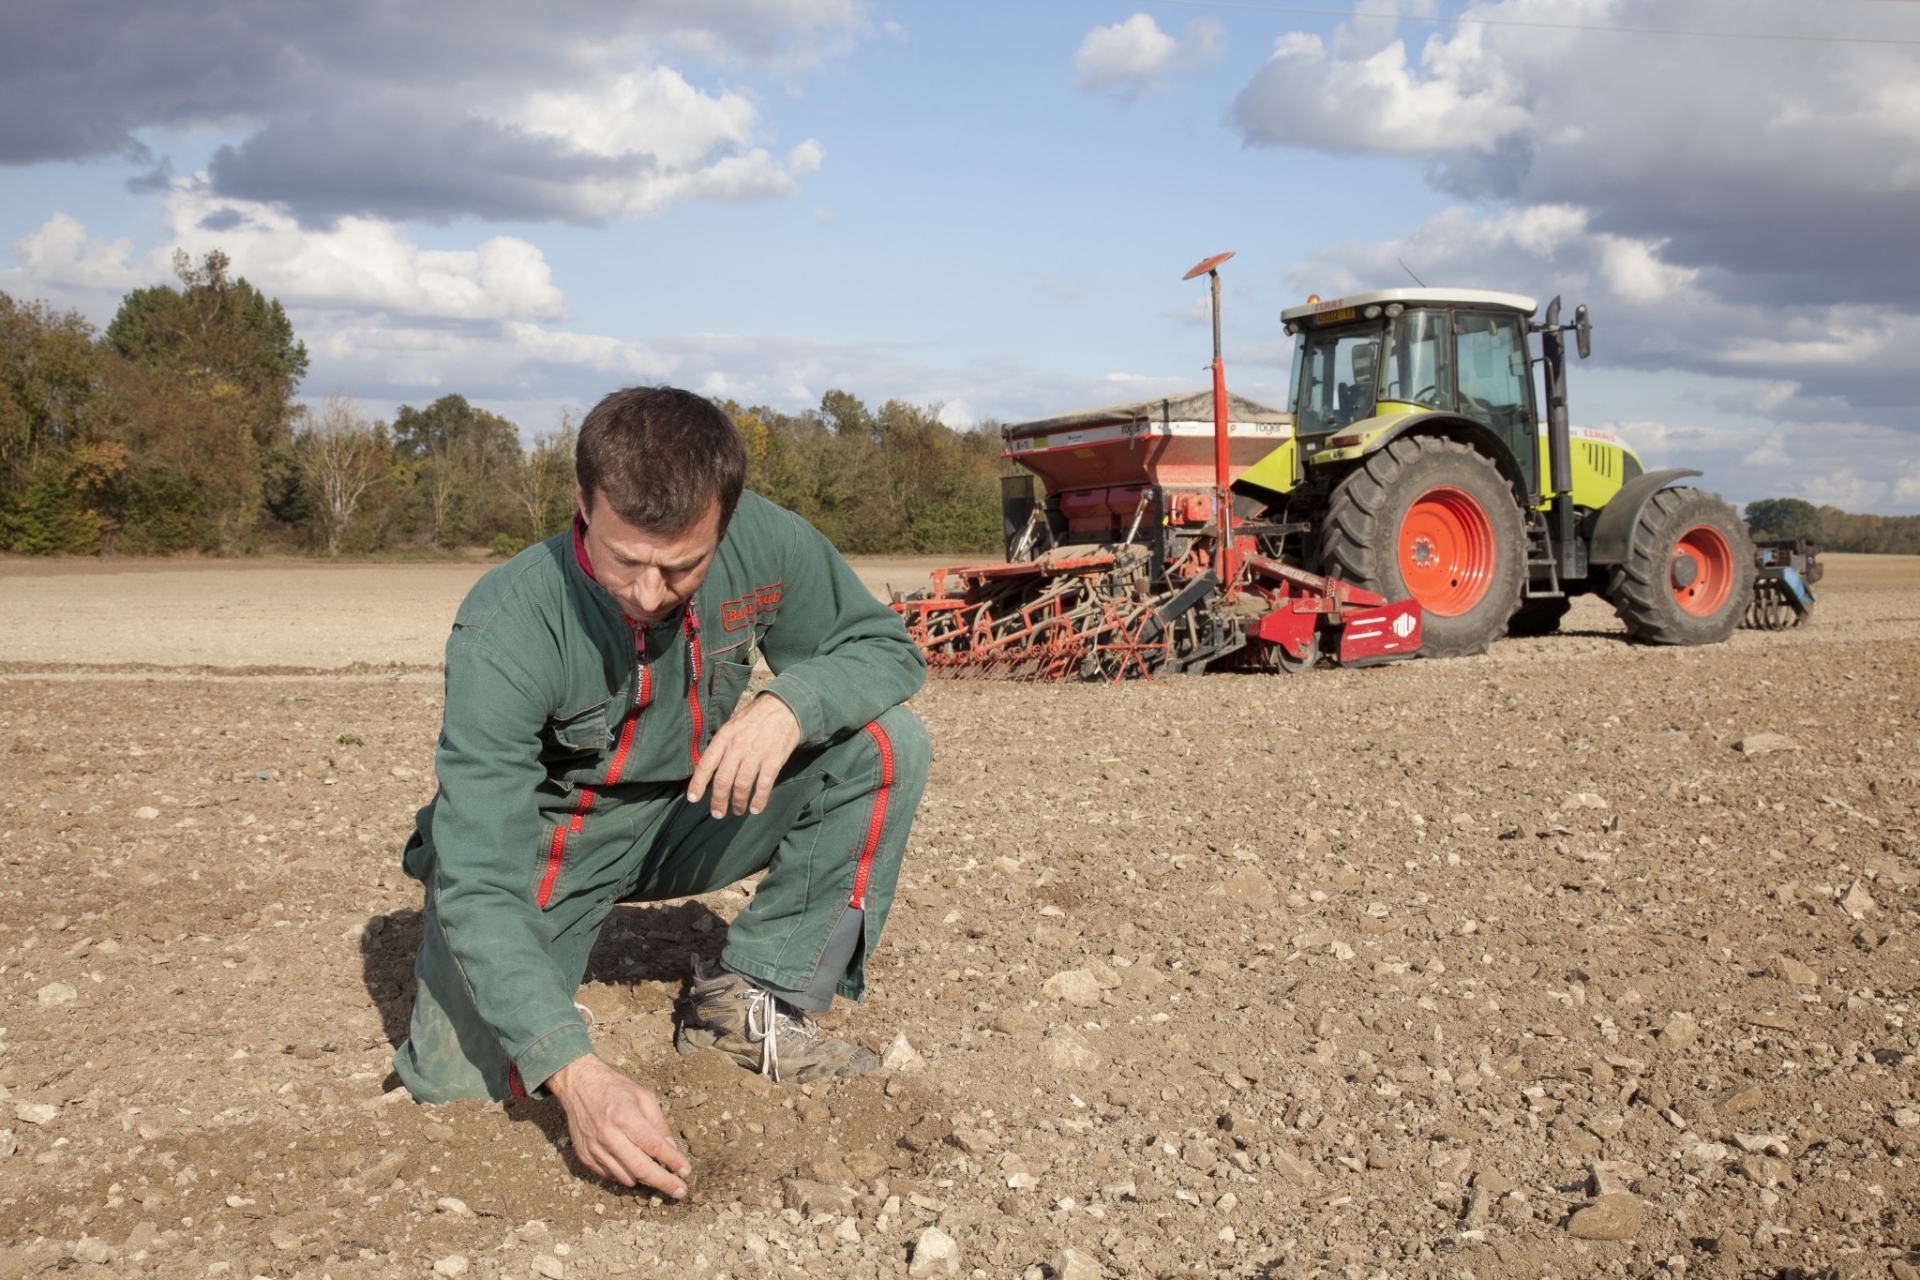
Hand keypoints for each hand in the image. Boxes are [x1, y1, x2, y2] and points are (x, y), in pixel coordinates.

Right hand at [544, 1055, 690, 1196]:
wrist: (578, 1085)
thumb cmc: (615, 1088)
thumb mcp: (643, 1096)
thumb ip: (659, 1123)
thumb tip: (671, 1149)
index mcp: (626, 1118)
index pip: (655, 1147)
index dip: (673, 1162)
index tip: (686, 1172)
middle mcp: (609, 1137)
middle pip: (641, 1170)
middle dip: (664, 1183)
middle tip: (680, 1192)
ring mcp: (595, 1149)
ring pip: (626, 1178)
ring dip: (644, 1179)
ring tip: (655, 1172)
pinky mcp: (586, 1157)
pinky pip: (610, 1176)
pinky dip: (625, 1174)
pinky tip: (631, 1163)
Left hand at [687, 693, 800, 817]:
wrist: (784, 708)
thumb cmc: (755, 719)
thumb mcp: (732, 726)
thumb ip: (721, 746)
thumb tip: (709, 769)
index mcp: (724, 737)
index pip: (706, 764)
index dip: (698, 784)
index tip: (694, 799)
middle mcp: (737, 746)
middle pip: (723, 780)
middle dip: (718, 801)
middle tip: (717, 813)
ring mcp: (756, 753)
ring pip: (742, 786)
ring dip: (738, 803)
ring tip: (737, 811)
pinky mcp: (774, 760)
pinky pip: (764, 785)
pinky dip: (759, 800)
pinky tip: (755, 809)